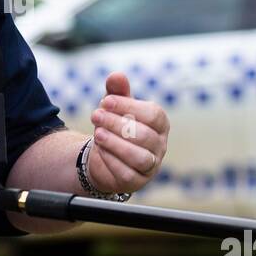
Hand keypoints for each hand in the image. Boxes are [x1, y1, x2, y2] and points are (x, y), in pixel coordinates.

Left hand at [86, 71, 169, 194]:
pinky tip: (100, 151)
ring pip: (139, 157)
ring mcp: (151, 165)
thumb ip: (117, 91)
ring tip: (98, 134)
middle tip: (96, 115)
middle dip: (117, 124)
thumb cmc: (115, 126)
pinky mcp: (137, 181)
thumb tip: (117, 75)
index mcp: (159, 123)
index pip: (153, 114)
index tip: (106, 101)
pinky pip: (128, 173)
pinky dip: (112, 161)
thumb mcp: (114, 106)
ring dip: (116, 143)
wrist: (104, 154)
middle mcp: (159, 145)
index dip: (129, 107)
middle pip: (145, 135)